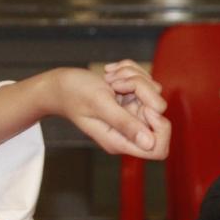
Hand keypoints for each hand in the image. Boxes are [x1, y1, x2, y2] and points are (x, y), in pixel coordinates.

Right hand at [53, 62, 170, 159]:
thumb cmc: (73, 94)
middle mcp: (130, 129)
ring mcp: (133, 112)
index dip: (160, 127)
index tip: (144, 107)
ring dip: (132, 76)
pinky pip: (146, 80)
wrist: (59, 83)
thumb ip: (124, 123)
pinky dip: (129, 70)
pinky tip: (110, 72)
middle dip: (141, 89)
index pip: (159, 149)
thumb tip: (149, 143)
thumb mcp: (99, 104)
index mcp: (121, 141)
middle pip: (159, 111)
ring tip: (108, 77)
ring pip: (154, 91)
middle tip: (116, 84)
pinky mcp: (133, 97)